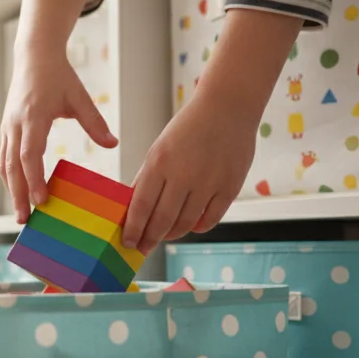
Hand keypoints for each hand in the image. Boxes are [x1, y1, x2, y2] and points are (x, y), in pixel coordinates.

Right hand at [0, 42, 117, 222]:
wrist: (34, 56)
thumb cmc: (59, 76)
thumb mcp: (80, 97)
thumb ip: (95, 122)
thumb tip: (113, 144)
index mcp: (33, 117)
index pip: (29, 154)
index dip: (34, 179)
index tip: (40, 200)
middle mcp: (15, 124)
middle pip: (12, 166)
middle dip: (18, 194)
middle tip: (25, 220)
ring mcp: (7, 127)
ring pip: (4, 164)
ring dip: (11, 190)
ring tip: (21, 213)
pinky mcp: (5, 129)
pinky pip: (3, 158)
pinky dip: (9, 177)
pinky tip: (18, 192)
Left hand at [120, 88, 259, 253]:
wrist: (227, 108)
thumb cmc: (188, 129)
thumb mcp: (160, 148)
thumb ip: (147, 178)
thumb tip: (133, 209)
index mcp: (160, 162)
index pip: (142, 205)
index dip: (134, 228)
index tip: (128, 243)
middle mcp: (183, 174)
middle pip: (163, 219)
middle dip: (150, 238)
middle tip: (143, 249)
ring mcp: (209, 182)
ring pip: (186, 223)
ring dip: (172, 234)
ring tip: (165, 236)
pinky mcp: (230, 187)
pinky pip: (210, 219)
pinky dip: (198, 227)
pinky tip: (190, 227)